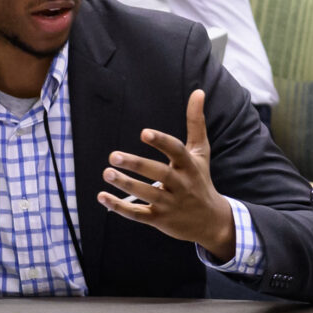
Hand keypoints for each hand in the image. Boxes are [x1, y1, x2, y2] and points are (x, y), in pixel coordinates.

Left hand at [99, 89, 236, 261]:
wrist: (211, 221)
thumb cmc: (200, 180)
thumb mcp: (201, 152)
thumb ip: (196, 122)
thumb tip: (198, 91)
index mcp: (189, 166)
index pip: (176, 151)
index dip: (161, 142)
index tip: (144, 133)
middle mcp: (181, 185)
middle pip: (159, 174)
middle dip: (136, 165)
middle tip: (113, 156)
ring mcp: (170, 203)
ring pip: (147, 194)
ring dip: (126, 185)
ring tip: (107, 173)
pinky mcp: (159, 219)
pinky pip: (138, 214)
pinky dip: (119, 207)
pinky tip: (102, 197)